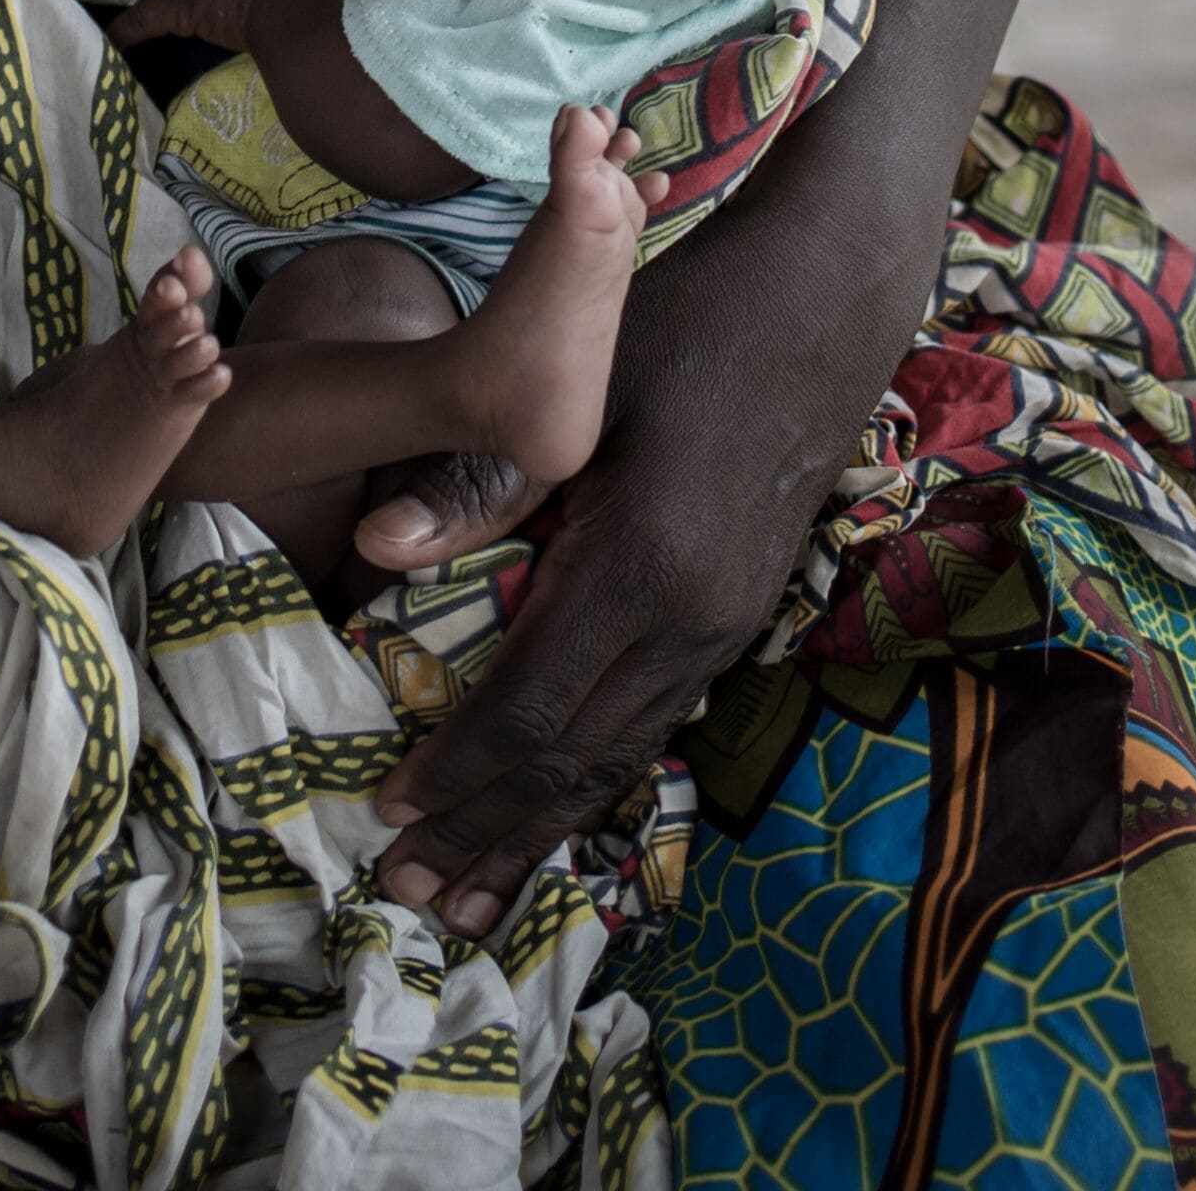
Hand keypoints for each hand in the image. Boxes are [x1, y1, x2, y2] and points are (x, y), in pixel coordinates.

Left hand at [367, 360, 830, 932]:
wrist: (823, 301)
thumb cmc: (686, 324)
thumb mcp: (578, 389)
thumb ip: (481, 482)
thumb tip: (373, 552)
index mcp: (644, 569)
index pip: (531, 709)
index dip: (454, 772)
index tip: (384, 811)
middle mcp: (693, 622)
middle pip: (573, 762)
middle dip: (484, 833)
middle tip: (403, 891)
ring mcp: (725, 628)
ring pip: (620, 760)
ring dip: (538, 830)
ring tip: (469, 895)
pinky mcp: (736, 619)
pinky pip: (653, 726)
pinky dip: (593, 781)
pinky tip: (554, 812)